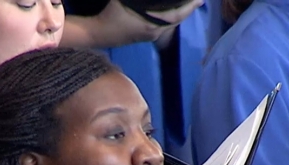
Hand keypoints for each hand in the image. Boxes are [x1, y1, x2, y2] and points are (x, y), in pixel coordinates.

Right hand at [62, 0, 202, 48]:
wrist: (97, 33)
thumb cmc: (110, 13)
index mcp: (153, 24)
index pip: (178, 15)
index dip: (190, 6)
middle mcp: (154, 32)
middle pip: (176, 20)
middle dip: (187, 8)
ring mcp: (149, 36)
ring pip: (170, 24)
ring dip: (178, 13)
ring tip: (186, 3)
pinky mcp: (144, 37)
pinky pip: (162, 26)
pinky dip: (169, 17)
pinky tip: (170, 10)